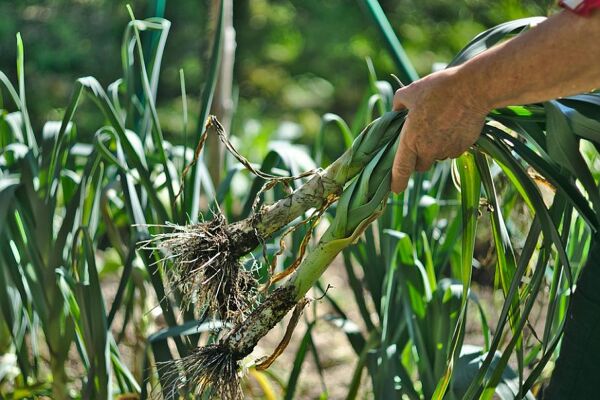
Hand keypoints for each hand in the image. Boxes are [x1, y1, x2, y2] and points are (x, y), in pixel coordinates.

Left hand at [391, 66, 489, 192]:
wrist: (473, 88)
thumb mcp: (410, 92)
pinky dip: (450, 142)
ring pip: (437, 157)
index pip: (401, 170)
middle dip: (417, 158)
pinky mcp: (463, 147)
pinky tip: (453, 124)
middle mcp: (428, 151)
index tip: (395, 190)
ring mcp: (447, 151)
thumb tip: (396, 109)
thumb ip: (398, 104)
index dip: (397, 182)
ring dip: (435, 148)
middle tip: (419, 139)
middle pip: (420, 166)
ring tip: (439, 124)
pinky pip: (453, 150)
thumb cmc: (437, 89)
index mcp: (411, 141)